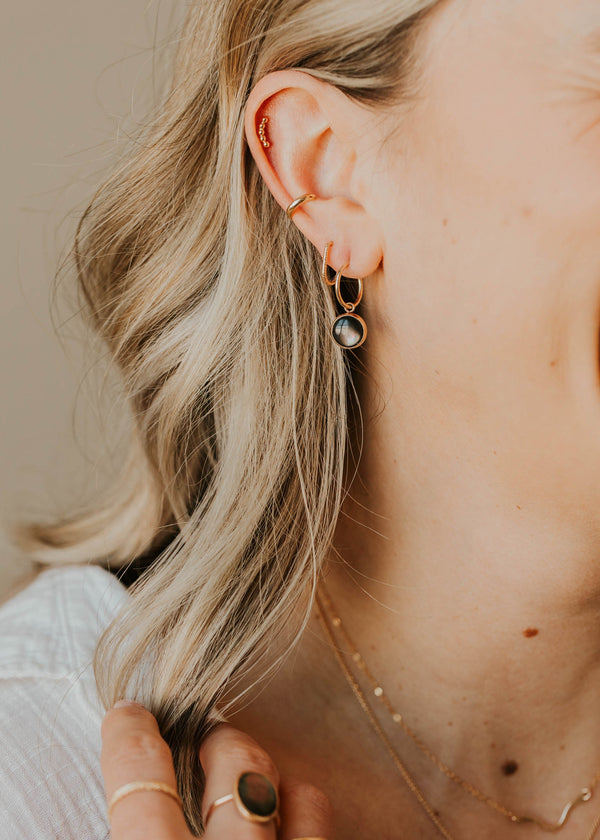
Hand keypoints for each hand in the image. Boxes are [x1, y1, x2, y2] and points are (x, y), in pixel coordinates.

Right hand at [101, 701, 333, 838]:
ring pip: (287, 789)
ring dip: (262, 768)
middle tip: (202, 733)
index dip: (131, 734)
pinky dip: (302, 808)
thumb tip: (93, 819)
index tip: (128, 713)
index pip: (141, 778)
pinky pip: (320, 828)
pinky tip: (287, 809)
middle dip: (215, 737)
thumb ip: (126, 835)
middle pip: (234, 763)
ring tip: (246, 765)